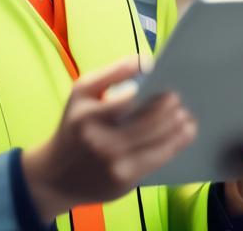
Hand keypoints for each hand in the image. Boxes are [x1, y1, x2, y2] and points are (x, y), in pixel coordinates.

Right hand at [22, 56, 196, 223]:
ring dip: (179, 127)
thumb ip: (112, 73)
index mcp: (86, 115)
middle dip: (170, 108)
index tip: (162, 78)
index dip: (148, 90)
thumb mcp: (81, 93)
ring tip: (187, 116)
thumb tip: (146, 62)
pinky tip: (185, 133)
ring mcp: (114, 163)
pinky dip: (175, 144)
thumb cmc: (75, 125)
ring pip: (158, 141)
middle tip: (178, 99)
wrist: (55, 176)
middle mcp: (100, 141)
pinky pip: (157, 159)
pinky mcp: (125, 181)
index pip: (125, 99)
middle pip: (148, 122)